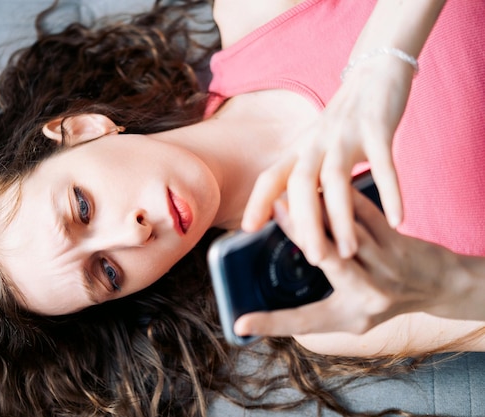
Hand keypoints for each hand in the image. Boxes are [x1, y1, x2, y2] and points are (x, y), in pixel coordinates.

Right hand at [234, 191, 462, 336]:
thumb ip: (314, 304)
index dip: (269, 324)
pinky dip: (343, 198)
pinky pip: (365, 213)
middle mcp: (368, 296)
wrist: (439, 287)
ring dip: (318, 208)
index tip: (239, 323)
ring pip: (345, 230)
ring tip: (294, 190)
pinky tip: (325, 184)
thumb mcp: (349, 312)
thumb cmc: (382, 299)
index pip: (302, 322)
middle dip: (297, 230)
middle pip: (325, 258)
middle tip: (274, 209)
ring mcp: (386, 267)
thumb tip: (265, 294)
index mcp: (348, 316)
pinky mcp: (398, 241)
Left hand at [242, 59, 412, 263]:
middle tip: (313, 258)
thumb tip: (294, 210)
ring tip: (348, 250)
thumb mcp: (317, 145)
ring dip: (341, 218)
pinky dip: (391, 193)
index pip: (271, 177)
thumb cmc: (344, 120)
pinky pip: (384, 165)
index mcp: (300, 149)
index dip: (257, 202)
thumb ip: (305, 173)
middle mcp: (316, 143)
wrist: (375, 73)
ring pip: (335, 180)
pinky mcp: (378, 129)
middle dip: (304, 222)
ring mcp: (346, 135)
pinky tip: (399, 221)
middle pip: (300, 184)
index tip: (247, 229)